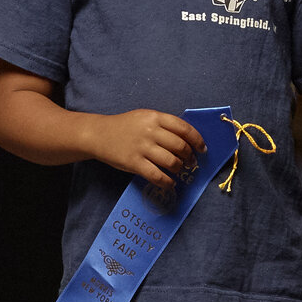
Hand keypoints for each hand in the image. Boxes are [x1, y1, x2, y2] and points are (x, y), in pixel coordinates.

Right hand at [85, 109, 206, 191]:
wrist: (99, 134)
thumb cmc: (125, 126)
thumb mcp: (144, 117)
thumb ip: (164, 125)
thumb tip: (188, 140)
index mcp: (154, 117)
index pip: (183, 128)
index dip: (197, 140)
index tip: (202, 149)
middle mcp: (150, 131)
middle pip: (180, 146)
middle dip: (189, 157)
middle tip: (190, 162)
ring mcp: (141, 147)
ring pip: (171, 162)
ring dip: (179, 168)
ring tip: (179, 170)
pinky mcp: (134, 163)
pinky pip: (157, 176)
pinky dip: (167, 182)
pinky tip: (170, 183)